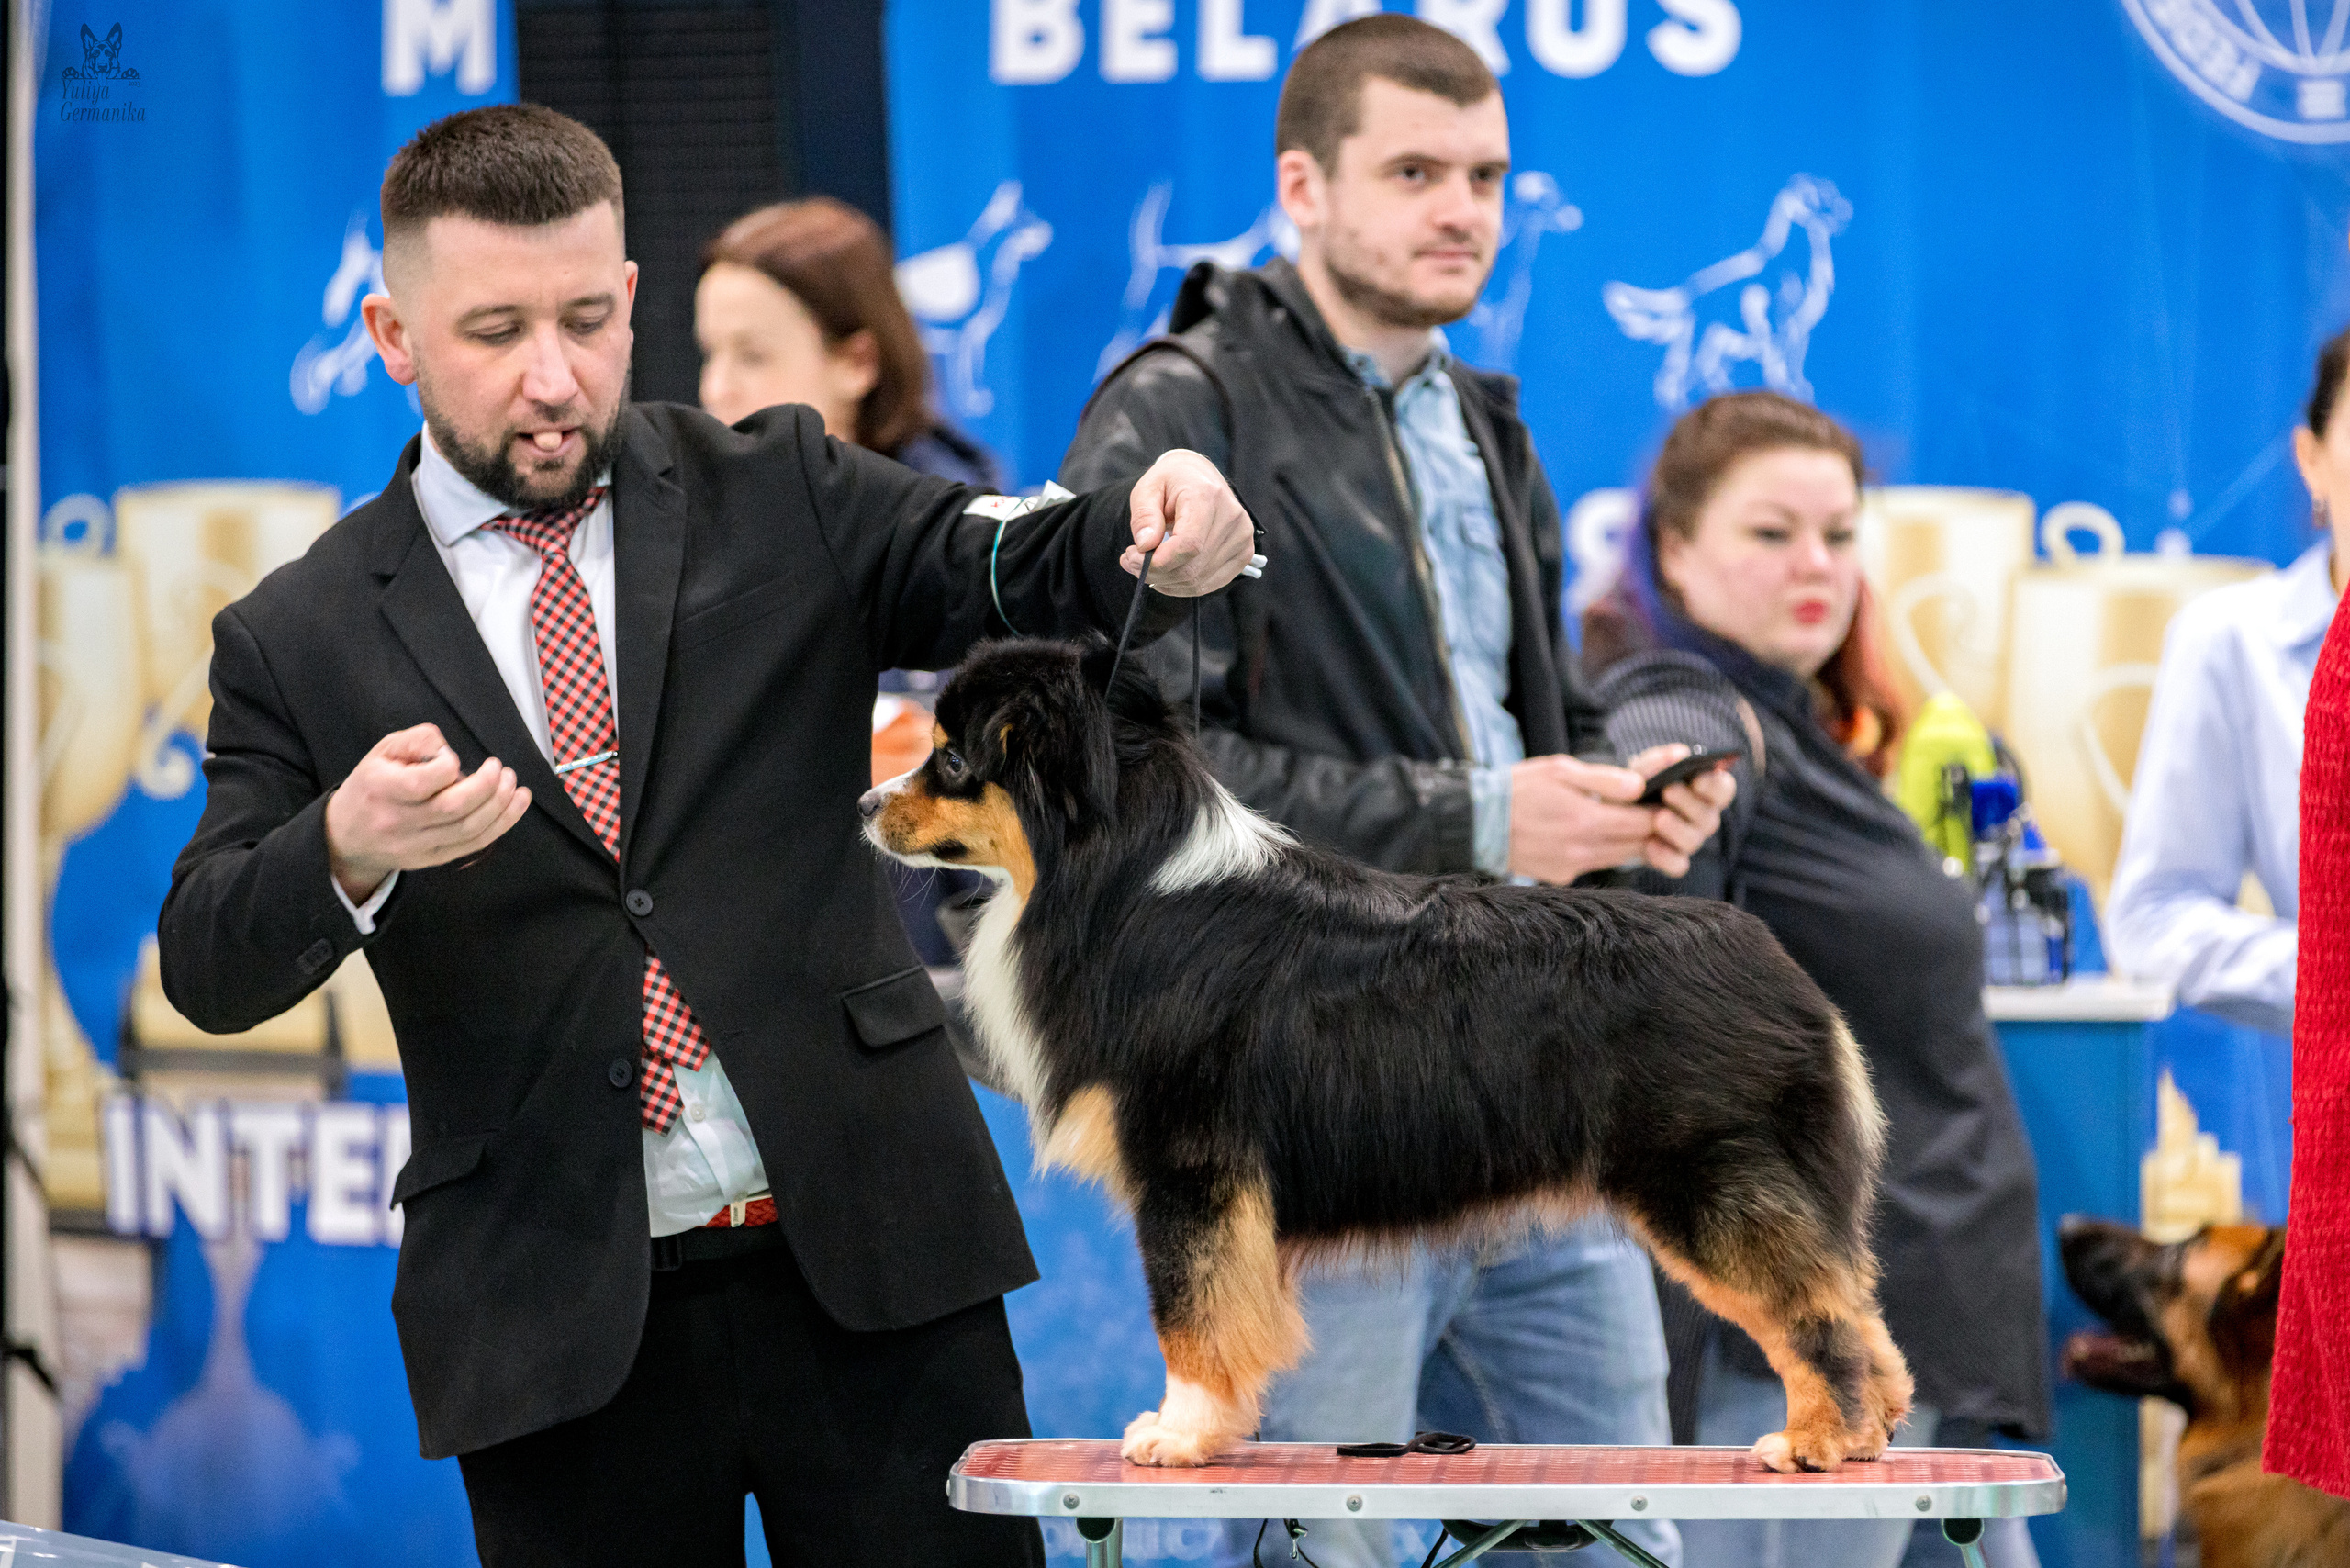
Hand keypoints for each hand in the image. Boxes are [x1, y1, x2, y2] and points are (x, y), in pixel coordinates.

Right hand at [324, 724, 531, 901]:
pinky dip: (501, 825)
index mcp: (381, 789)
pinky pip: (473, 845)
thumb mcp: (383, 752)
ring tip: (514, 784)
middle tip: (500, 769)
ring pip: (468, 829)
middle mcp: (399, 821)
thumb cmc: (372, 785)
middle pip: (453, 808)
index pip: (423, 783)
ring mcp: (416, 845)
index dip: (448, 766)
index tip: (453, 759)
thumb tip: (449, 751)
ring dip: (501, 805)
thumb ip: (418, 741)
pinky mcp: (432, 859)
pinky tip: (515, 805)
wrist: (346, 837)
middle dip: (487, 786)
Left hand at [1122, 449, 1257, 594]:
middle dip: (1155, 573)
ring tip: (1145, 565)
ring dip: (1165, 581)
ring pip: (1198, 580)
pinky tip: (1166, 574)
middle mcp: (1232, 518)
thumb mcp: (1147, 488)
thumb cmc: (1171, 482)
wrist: (1200, 476)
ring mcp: (1242, 538)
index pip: (1189, 544)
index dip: (1158, 561)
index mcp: (1208, 495)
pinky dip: (1181, 586)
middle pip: (1192, 567)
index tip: (1132, 557)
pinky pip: (1208, 584)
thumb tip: (1145, 546)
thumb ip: (1144, 516)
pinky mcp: (1244, 555)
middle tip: (1131, 562)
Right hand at [1505, 754, 1655, 883]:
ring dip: (1629, 841)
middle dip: (1650, 829)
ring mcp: (1571, 867)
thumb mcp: (1561, 770)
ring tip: (1627, 820)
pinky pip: (1595, 864)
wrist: (1476, 821)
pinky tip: (1592, 833)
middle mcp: (1582, 850)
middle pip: (1637, 845)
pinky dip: (1602, 850)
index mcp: (1586, 820)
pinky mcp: (1561, 876)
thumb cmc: (1518, 788)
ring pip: (1620, 858)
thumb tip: (1640, 786)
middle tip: (1652, 810)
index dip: (1659, 812)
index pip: (1643, 824)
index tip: (1663, 800)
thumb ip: (1604, 779)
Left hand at [1626, 743, 1737, 878]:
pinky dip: (1665, 857)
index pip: (1724, 789)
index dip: (1715, 785)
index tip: (1698, 778)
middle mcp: (1703, 817)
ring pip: (1694, 840)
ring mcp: (1689, 840)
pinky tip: (1649, 846)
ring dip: (1677, 829)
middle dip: (1689, 803)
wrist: (1614, 812)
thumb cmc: (1638, 784)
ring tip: (1658, 818)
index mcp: (1704, 791)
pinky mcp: (1673, 859)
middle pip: (1710, 817)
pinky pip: (1678, 865)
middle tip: (1669, 790)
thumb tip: (1680, 753)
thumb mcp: (1644, 768)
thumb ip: (1660, 760)